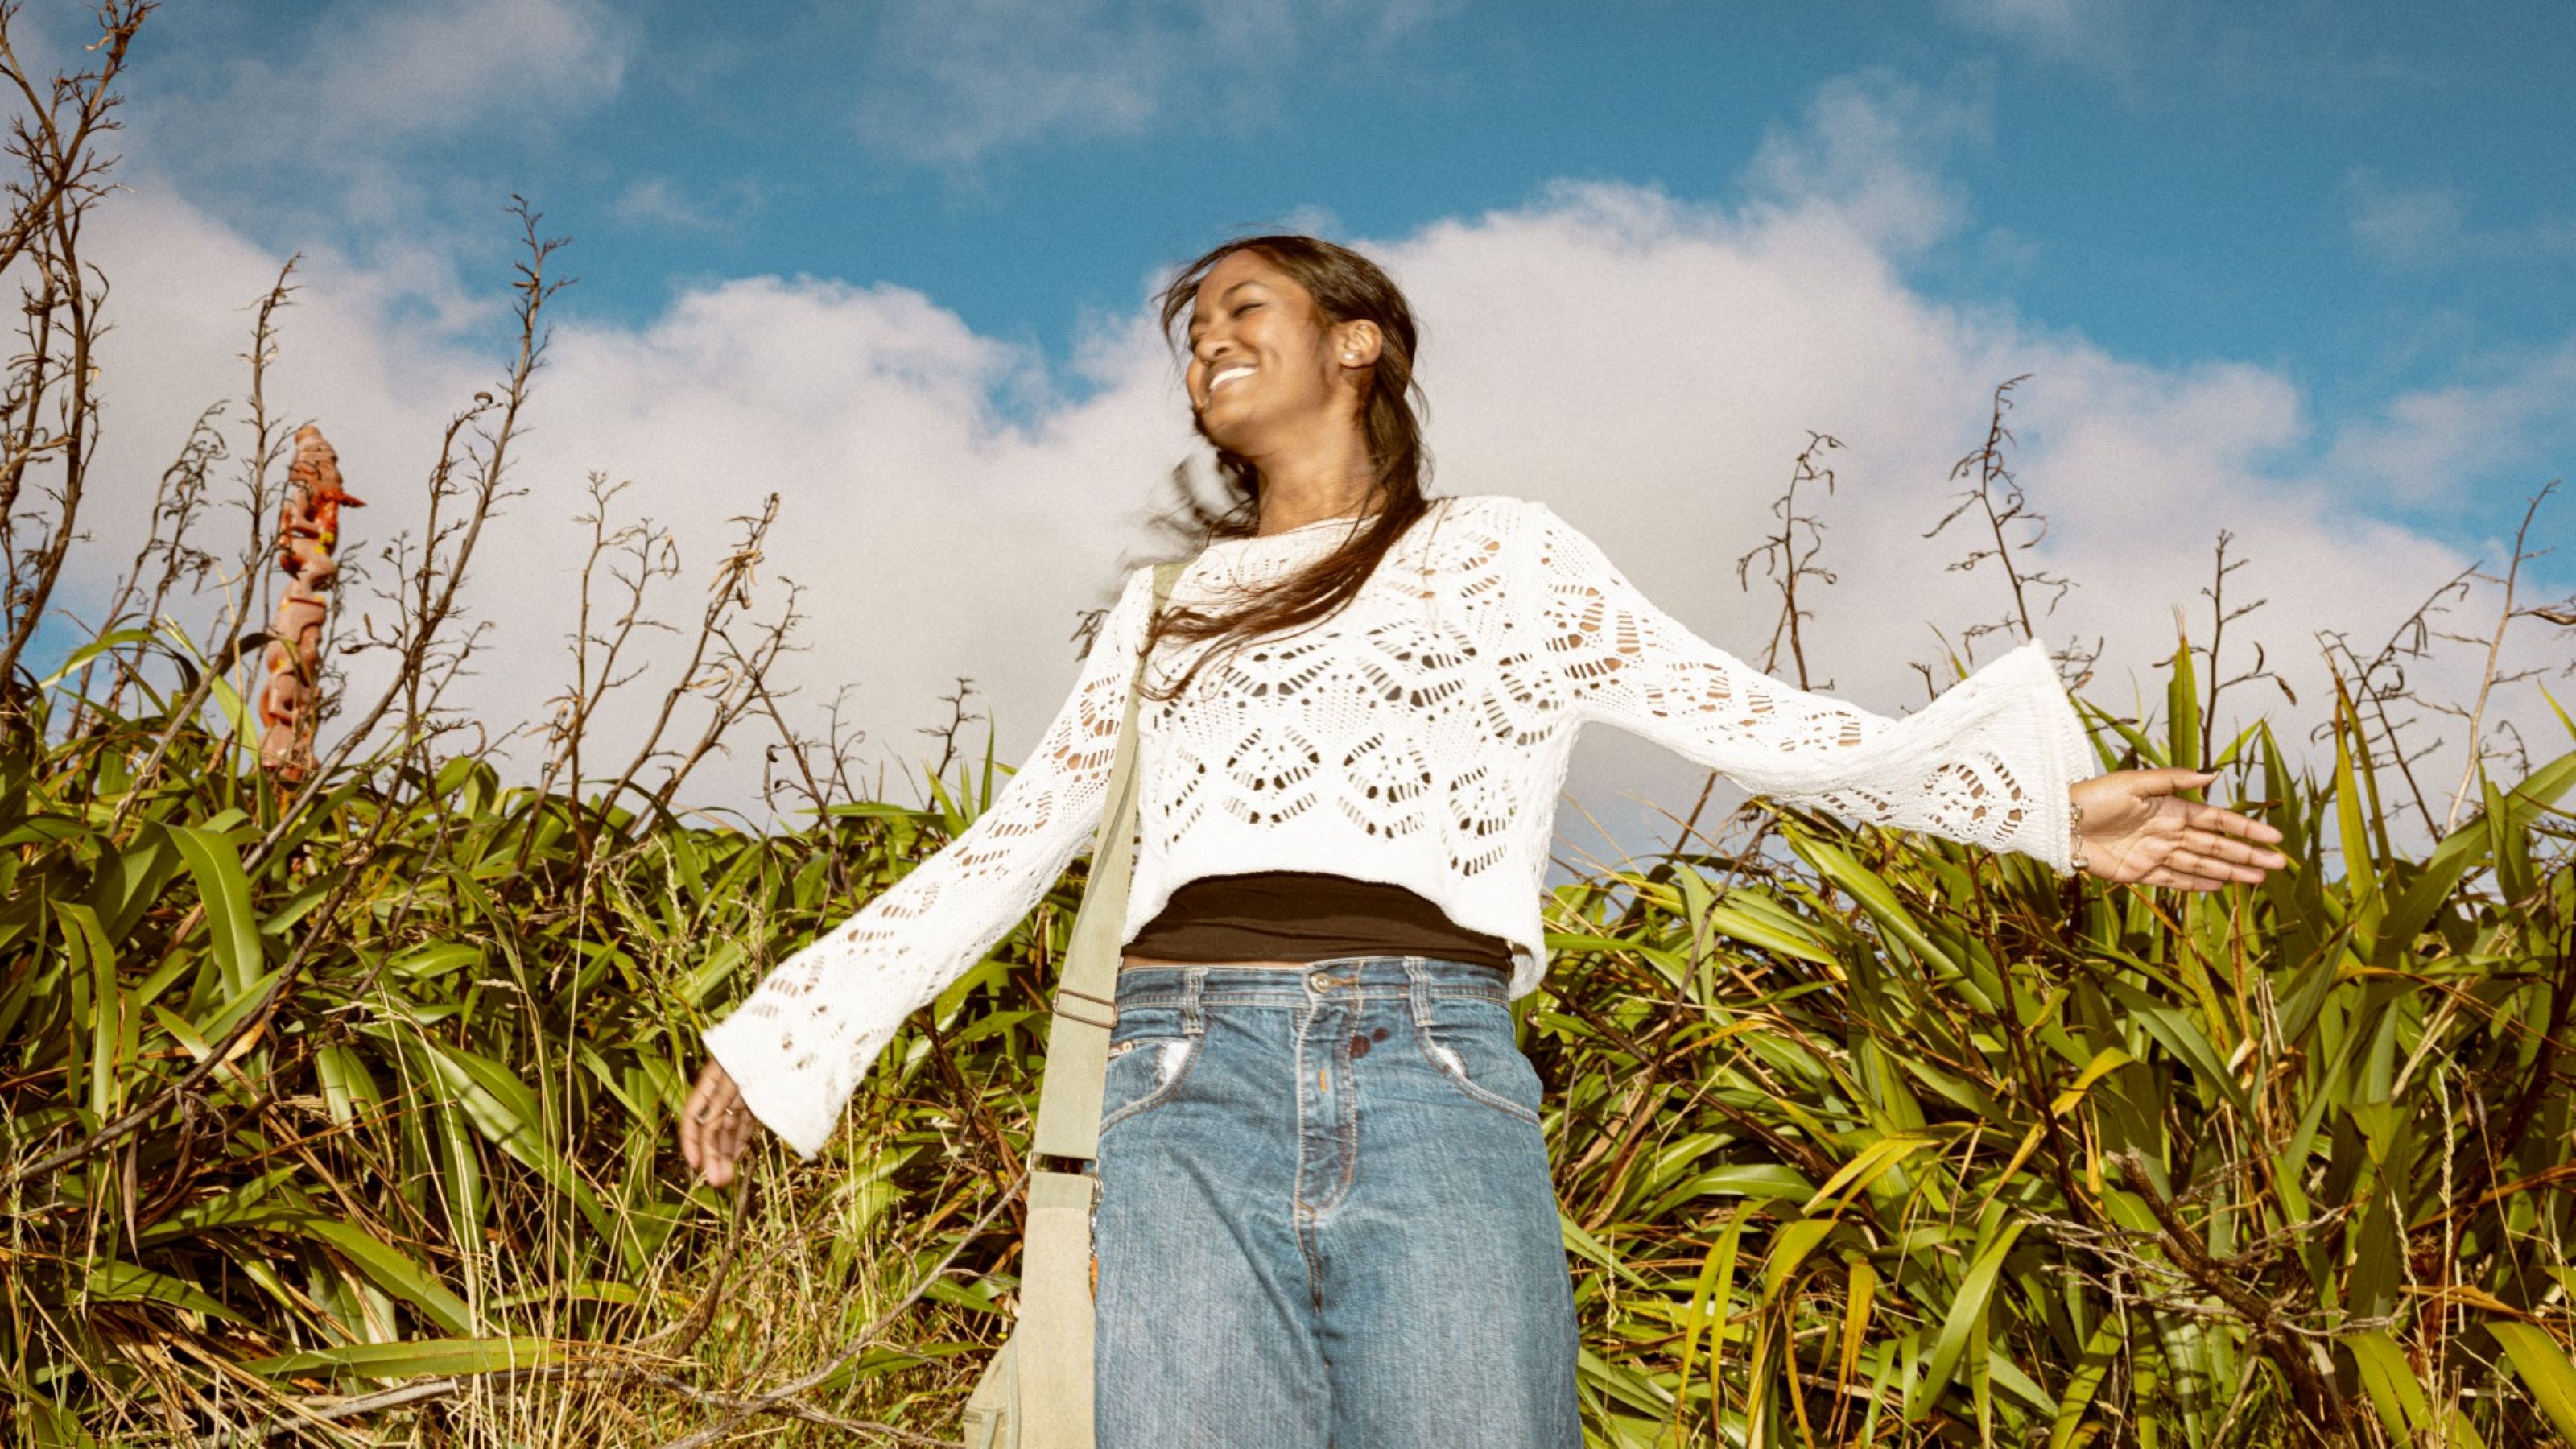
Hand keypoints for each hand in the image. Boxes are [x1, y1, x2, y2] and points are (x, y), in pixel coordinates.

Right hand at [679, 1057, 763, 1187]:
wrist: (805, 1035)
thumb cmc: (770, 1048)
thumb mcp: (741, 1073)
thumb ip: (723, 1098)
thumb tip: (703, 1127)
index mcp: (714, 1075)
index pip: (693, 1114)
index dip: (691, 1140)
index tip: (695, 1165)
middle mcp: (724, 1086)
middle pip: (711, 1125)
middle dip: (712, 1154)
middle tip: (717, 1182)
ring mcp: (743, 1092)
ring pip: (728, 1126)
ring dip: (725, 1152)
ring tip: (727, 1178)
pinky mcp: (760, 1096)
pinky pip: (745, 1121)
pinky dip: (739, 1139)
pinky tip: (735, 1158)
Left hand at [2069, 768, 2287, 890]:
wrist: (2059, 824)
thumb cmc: (2093, 797)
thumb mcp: (2133, 782)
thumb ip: (2172, 779)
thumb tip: (2212, 774)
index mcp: (2170, 808)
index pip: (2217, 820)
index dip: (2245, 829)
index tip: (2273, 837)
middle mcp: (2168, 832)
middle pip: (2215, 845)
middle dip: (2247, 854)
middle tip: (2278, 864)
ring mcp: (2155, 854)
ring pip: (2201, 864)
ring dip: (2230, 871)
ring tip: (2258, 878)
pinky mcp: (2139, 873)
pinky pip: (2174, 880)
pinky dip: (2197, 883)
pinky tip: (2220, 885)